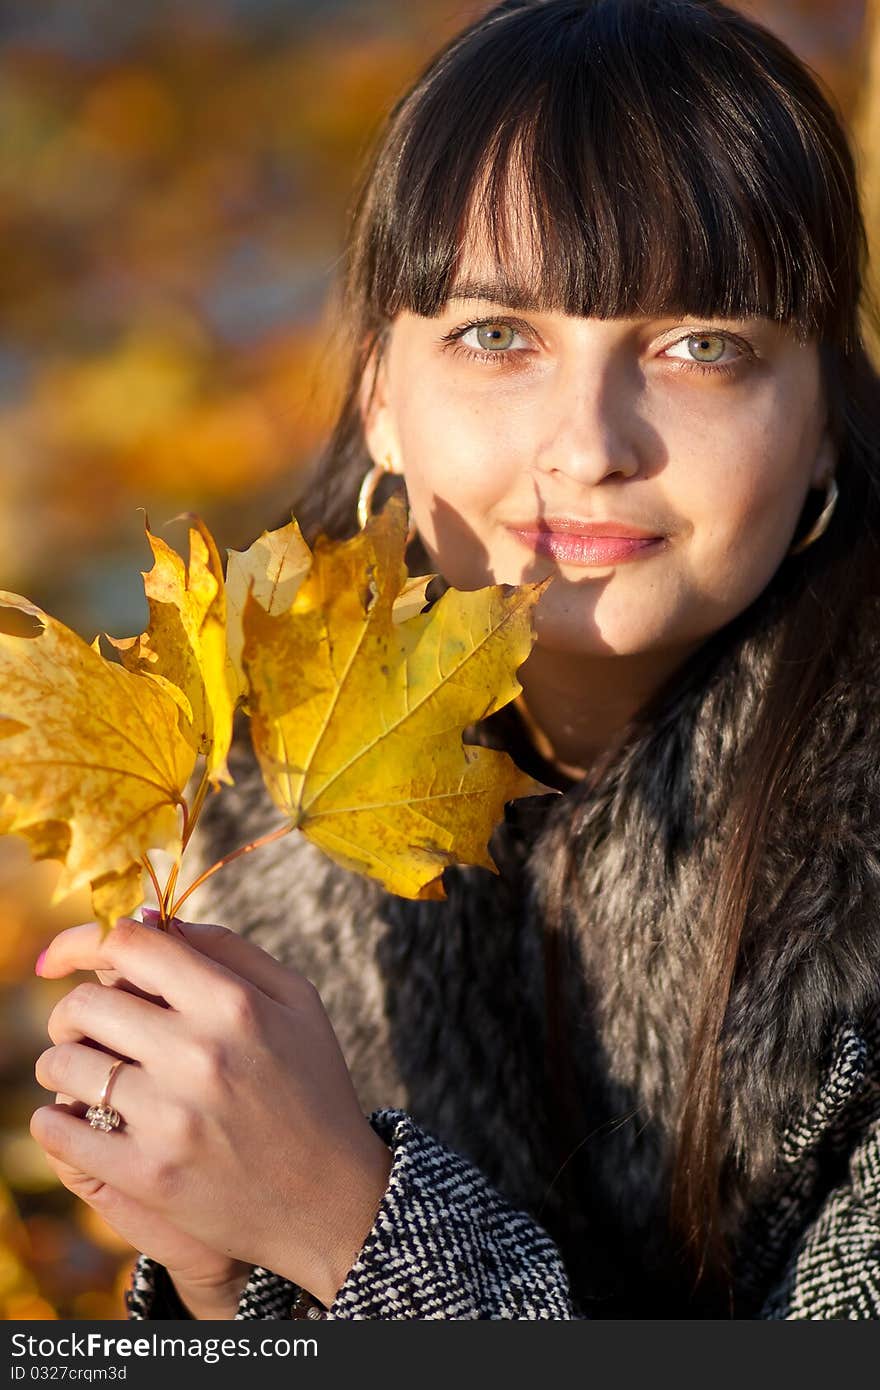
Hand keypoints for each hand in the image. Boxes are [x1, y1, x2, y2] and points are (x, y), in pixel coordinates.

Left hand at [31, 915, 393, 1307]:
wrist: (333, 1199)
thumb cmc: (314, 1087)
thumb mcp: (296, 1001)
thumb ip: (226, 949)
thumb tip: (148, 918)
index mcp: (232, 1003)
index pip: (128, 945)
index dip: (82, 940)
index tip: (59, 957)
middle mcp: (199, 1054)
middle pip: (84, 1004)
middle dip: (71, 1012)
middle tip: (83, 1028)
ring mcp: (171, 1119)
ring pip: (63, 1065)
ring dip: (60, 1064)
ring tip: (81, 1074)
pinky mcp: (149, 1177)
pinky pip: (58, 1131)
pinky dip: (53, 1120)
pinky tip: (74, 1118)